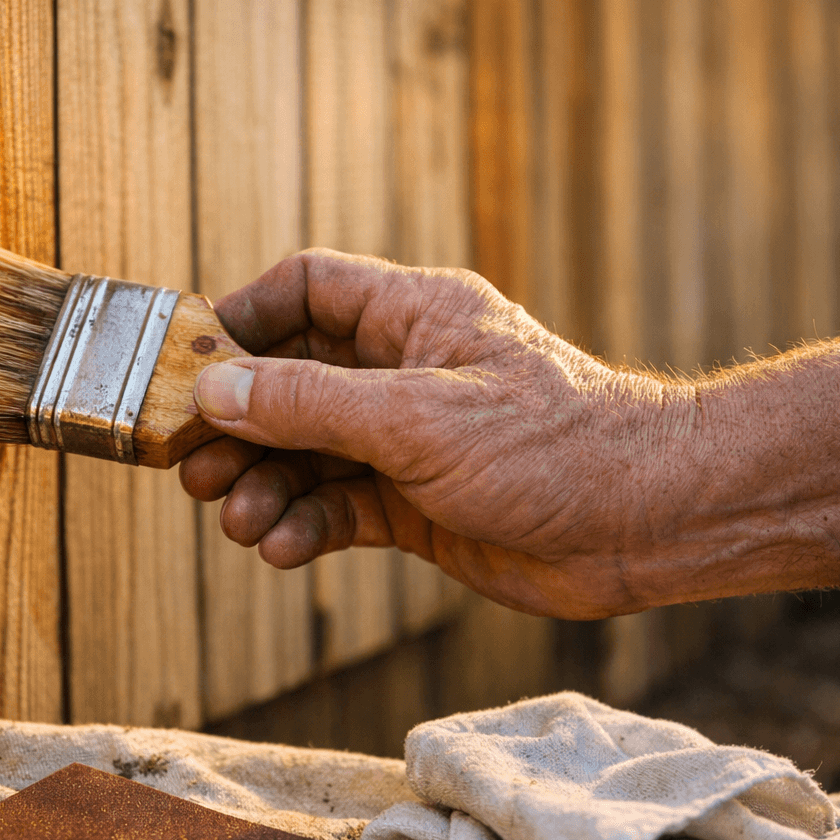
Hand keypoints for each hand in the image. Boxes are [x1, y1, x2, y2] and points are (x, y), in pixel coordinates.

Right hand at [180, 249, 691, 619]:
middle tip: (195, 468)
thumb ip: (310, 404)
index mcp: (413, 316)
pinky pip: (336, 507)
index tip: (192, 366)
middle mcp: (403, 372)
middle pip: (290, 381)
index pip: (306, 290)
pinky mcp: (414, 503)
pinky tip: (285, 549)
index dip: (243, 319)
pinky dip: (303, 527)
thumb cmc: (555, 446)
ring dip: (264, 486)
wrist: (646, 527)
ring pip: (306, 453)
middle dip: (239, 425)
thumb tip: (216, 388)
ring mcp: (407, 440)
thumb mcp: (417, 417)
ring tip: (240, 522)